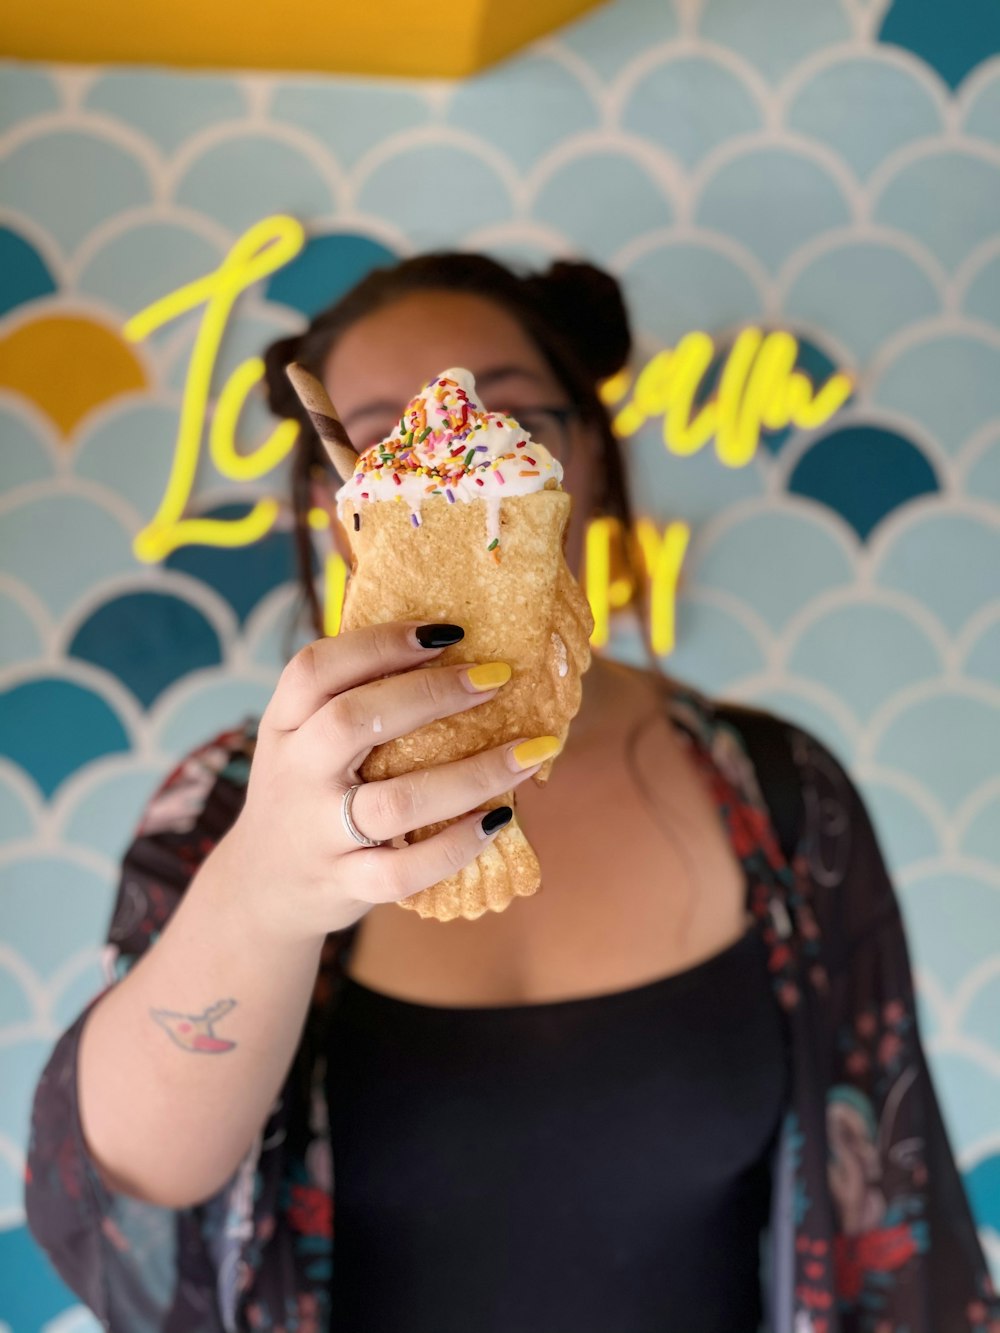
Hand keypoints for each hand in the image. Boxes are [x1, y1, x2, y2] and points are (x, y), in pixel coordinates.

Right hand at [220, 622, 555, 941]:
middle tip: (497, 677)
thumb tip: (449, 643)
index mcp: (286, 724)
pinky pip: (403, 871)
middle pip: (354, 720)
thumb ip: (351, 695)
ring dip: (472, 775)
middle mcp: (296, 773)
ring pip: (396, 802)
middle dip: (432, 694)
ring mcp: (319, 832)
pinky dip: (455, 847)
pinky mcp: (344, 883)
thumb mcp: (302, 736)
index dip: (380, 643)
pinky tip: (497, 821)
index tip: (448, 632)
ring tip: (530, 752)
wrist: (262, 887)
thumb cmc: (307, 791)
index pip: (317, 668)